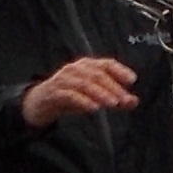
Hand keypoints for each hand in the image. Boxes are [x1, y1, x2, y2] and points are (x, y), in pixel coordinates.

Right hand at [20, 55, 141, 129]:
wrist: (39, 103)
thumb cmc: (69, 97)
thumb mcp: (93, 97)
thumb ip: (114, 98)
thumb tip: (134, 101)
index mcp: (86, 66)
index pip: (106, 64)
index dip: (120, 70)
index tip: (132, 80)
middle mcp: (75, 69)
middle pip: (96, 74)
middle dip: (112, 87)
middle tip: (124, 100)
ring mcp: (63, 80)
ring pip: (84, 84)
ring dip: (100, 93)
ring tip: (113, 104)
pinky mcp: (54, 93)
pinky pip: (70, 95)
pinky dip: (83, 100)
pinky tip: (93, 108)